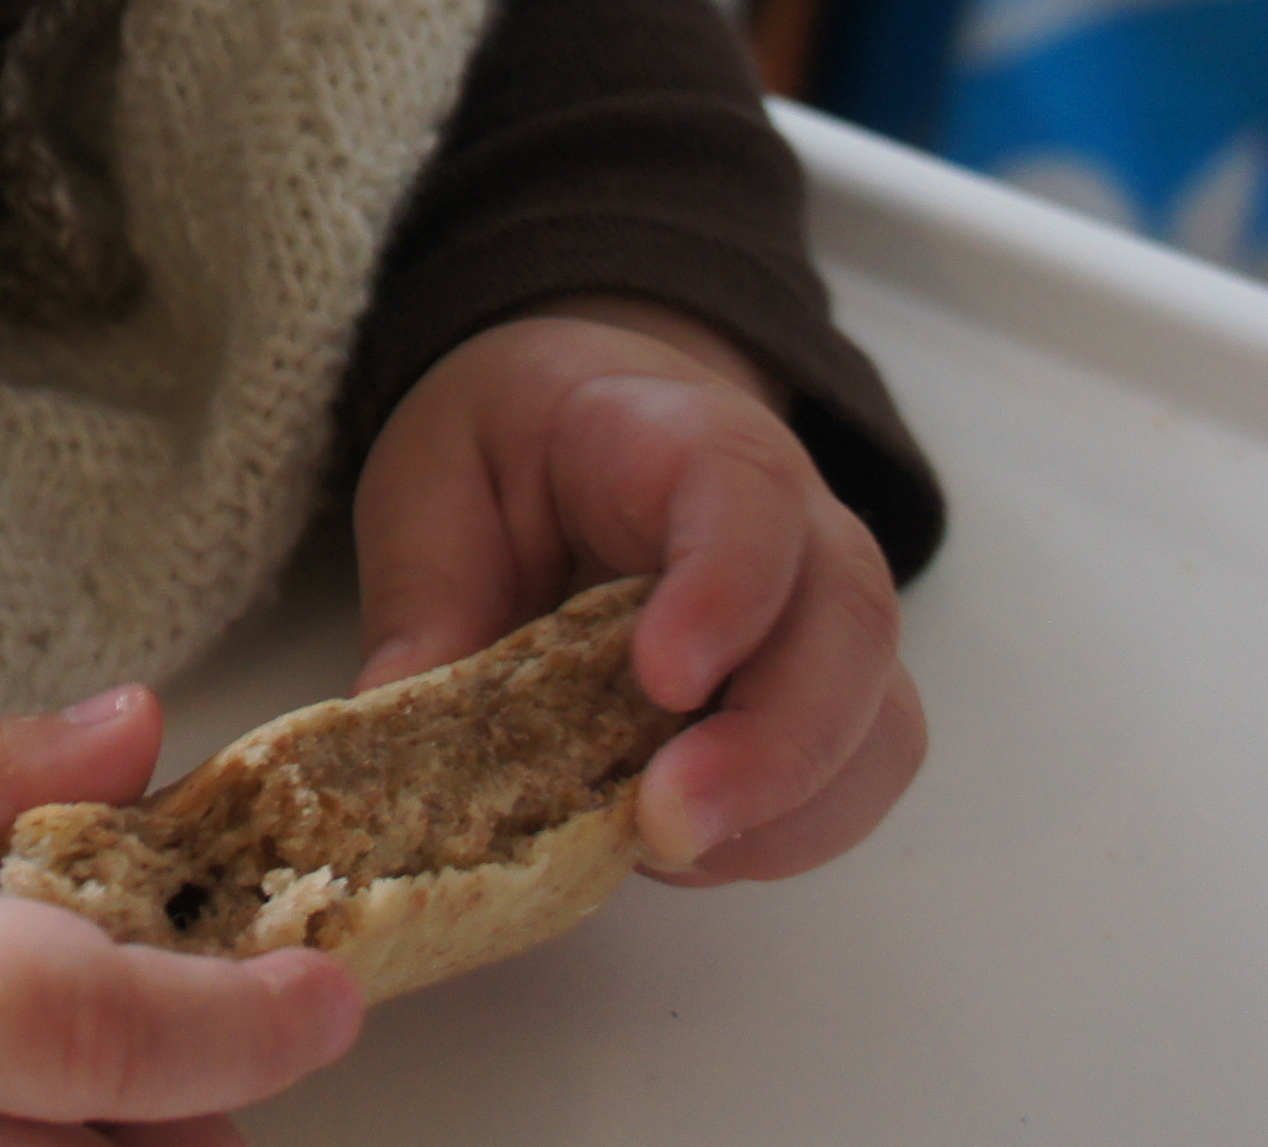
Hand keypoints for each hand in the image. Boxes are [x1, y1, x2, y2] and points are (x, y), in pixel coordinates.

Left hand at [349, 297, 922, 885]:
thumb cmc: (515, 445)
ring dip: (785, 811)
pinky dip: (782, 836)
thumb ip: (423, 591)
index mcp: (685, 438)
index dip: (725, 590)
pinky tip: (679, 846)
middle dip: (773, 746)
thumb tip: (391, 716)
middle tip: (666, 822)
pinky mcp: (828, 701)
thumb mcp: (432, 482)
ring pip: (876, 722)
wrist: (587, 418)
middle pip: (849, 626)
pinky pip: (853, 782)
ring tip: (662, 849)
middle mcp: (796, 524)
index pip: (747, 495)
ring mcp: (827, 618)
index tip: (664, 680)